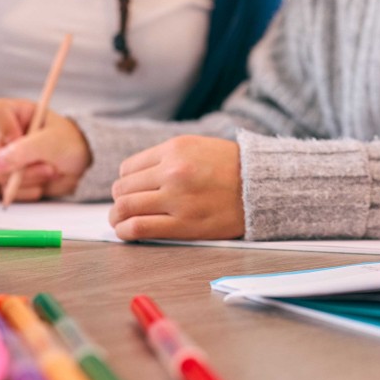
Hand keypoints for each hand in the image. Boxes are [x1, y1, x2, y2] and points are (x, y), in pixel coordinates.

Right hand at [0, 98, 91, 200]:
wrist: (85, 167)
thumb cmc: (72, 144)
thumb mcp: (52, 142)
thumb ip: (24, 150)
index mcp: (17, 114)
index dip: (4, 127)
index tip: (20, 137)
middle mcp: (7, 135)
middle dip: (21, 165)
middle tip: (49, 166)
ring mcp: (7, 158)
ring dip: (29, 178)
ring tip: (52, 171)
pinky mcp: (11, 178)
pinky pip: (7, 190)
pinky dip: (28, 190)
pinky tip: (44, 182)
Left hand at [109, 135, 244, 240]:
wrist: (261, 187)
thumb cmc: (231, 168)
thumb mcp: (197, 146)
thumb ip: (167, 157)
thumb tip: (134, 177)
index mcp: (174, 149)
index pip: (127, 168)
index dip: (127, 182)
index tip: (134, 191)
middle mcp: (172, 172)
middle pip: (122, 189)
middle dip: (120, 200)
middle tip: (125, 209)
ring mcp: (177, 198)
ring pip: (125, 208)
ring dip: (118, 217)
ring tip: (122, 222)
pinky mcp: (184, 223)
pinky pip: (138, 227)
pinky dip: (125, 232)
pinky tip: (127, 233)